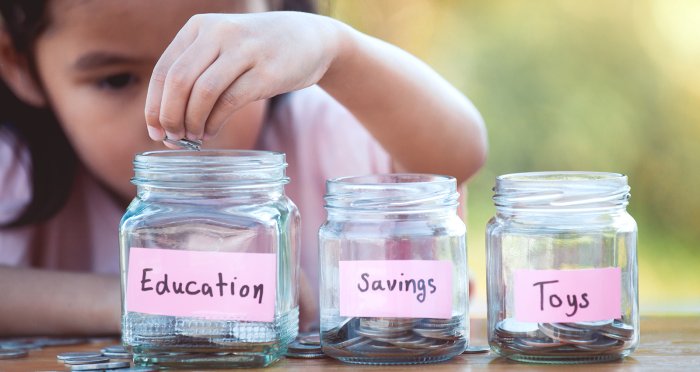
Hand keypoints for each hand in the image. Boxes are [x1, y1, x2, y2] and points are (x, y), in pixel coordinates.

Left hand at [144, 12, 342, 142]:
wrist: (312, 39)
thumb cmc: (260, 52)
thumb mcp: (223, 48)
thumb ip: (196, 73)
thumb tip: (165, 121)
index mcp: (199, 27)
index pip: (164, 70)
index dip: (154, 105)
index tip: (154, 130)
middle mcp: (219, 33)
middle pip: (179, 81)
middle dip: (170, 116)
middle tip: (172, 138)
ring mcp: (245, 51)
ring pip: (202, 92)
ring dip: (192, 122)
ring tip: (193, 137)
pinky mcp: (267, 72)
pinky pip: (230, 101)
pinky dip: (214, 122)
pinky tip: (211, 131)